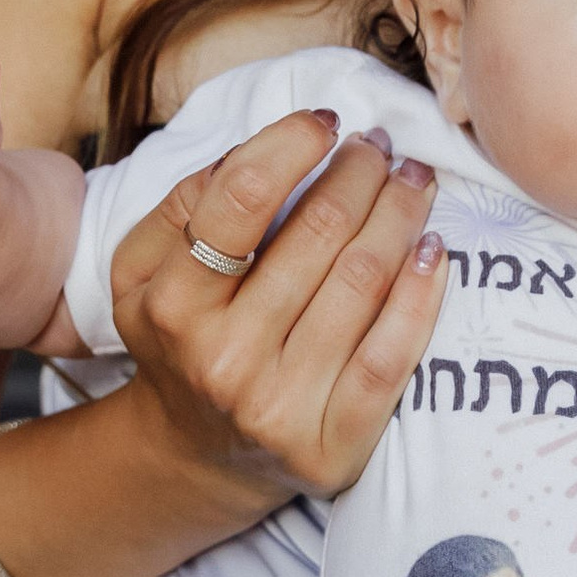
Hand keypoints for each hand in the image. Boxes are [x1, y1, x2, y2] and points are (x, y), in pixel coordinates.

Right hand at [110, 104, 450, 504]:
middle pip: (317, 234)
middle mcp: (223, 357)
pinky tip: (433, 251)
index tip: (326, 122)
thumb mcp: (143, 270)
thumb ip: (183, 202)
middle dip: (361, 173)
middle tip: (381, 147)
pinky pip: (392, 356)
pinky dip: (422, 294)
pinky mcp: (332, 445)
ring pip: (363, 283)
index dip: (293, 145)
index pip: (242, 200)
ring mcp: (279, 406)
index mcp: (172, 302)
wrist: (198, 455)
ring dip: (401, 214)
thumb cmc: (180, 338)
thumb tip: (255, 149)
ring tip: (413, 180)